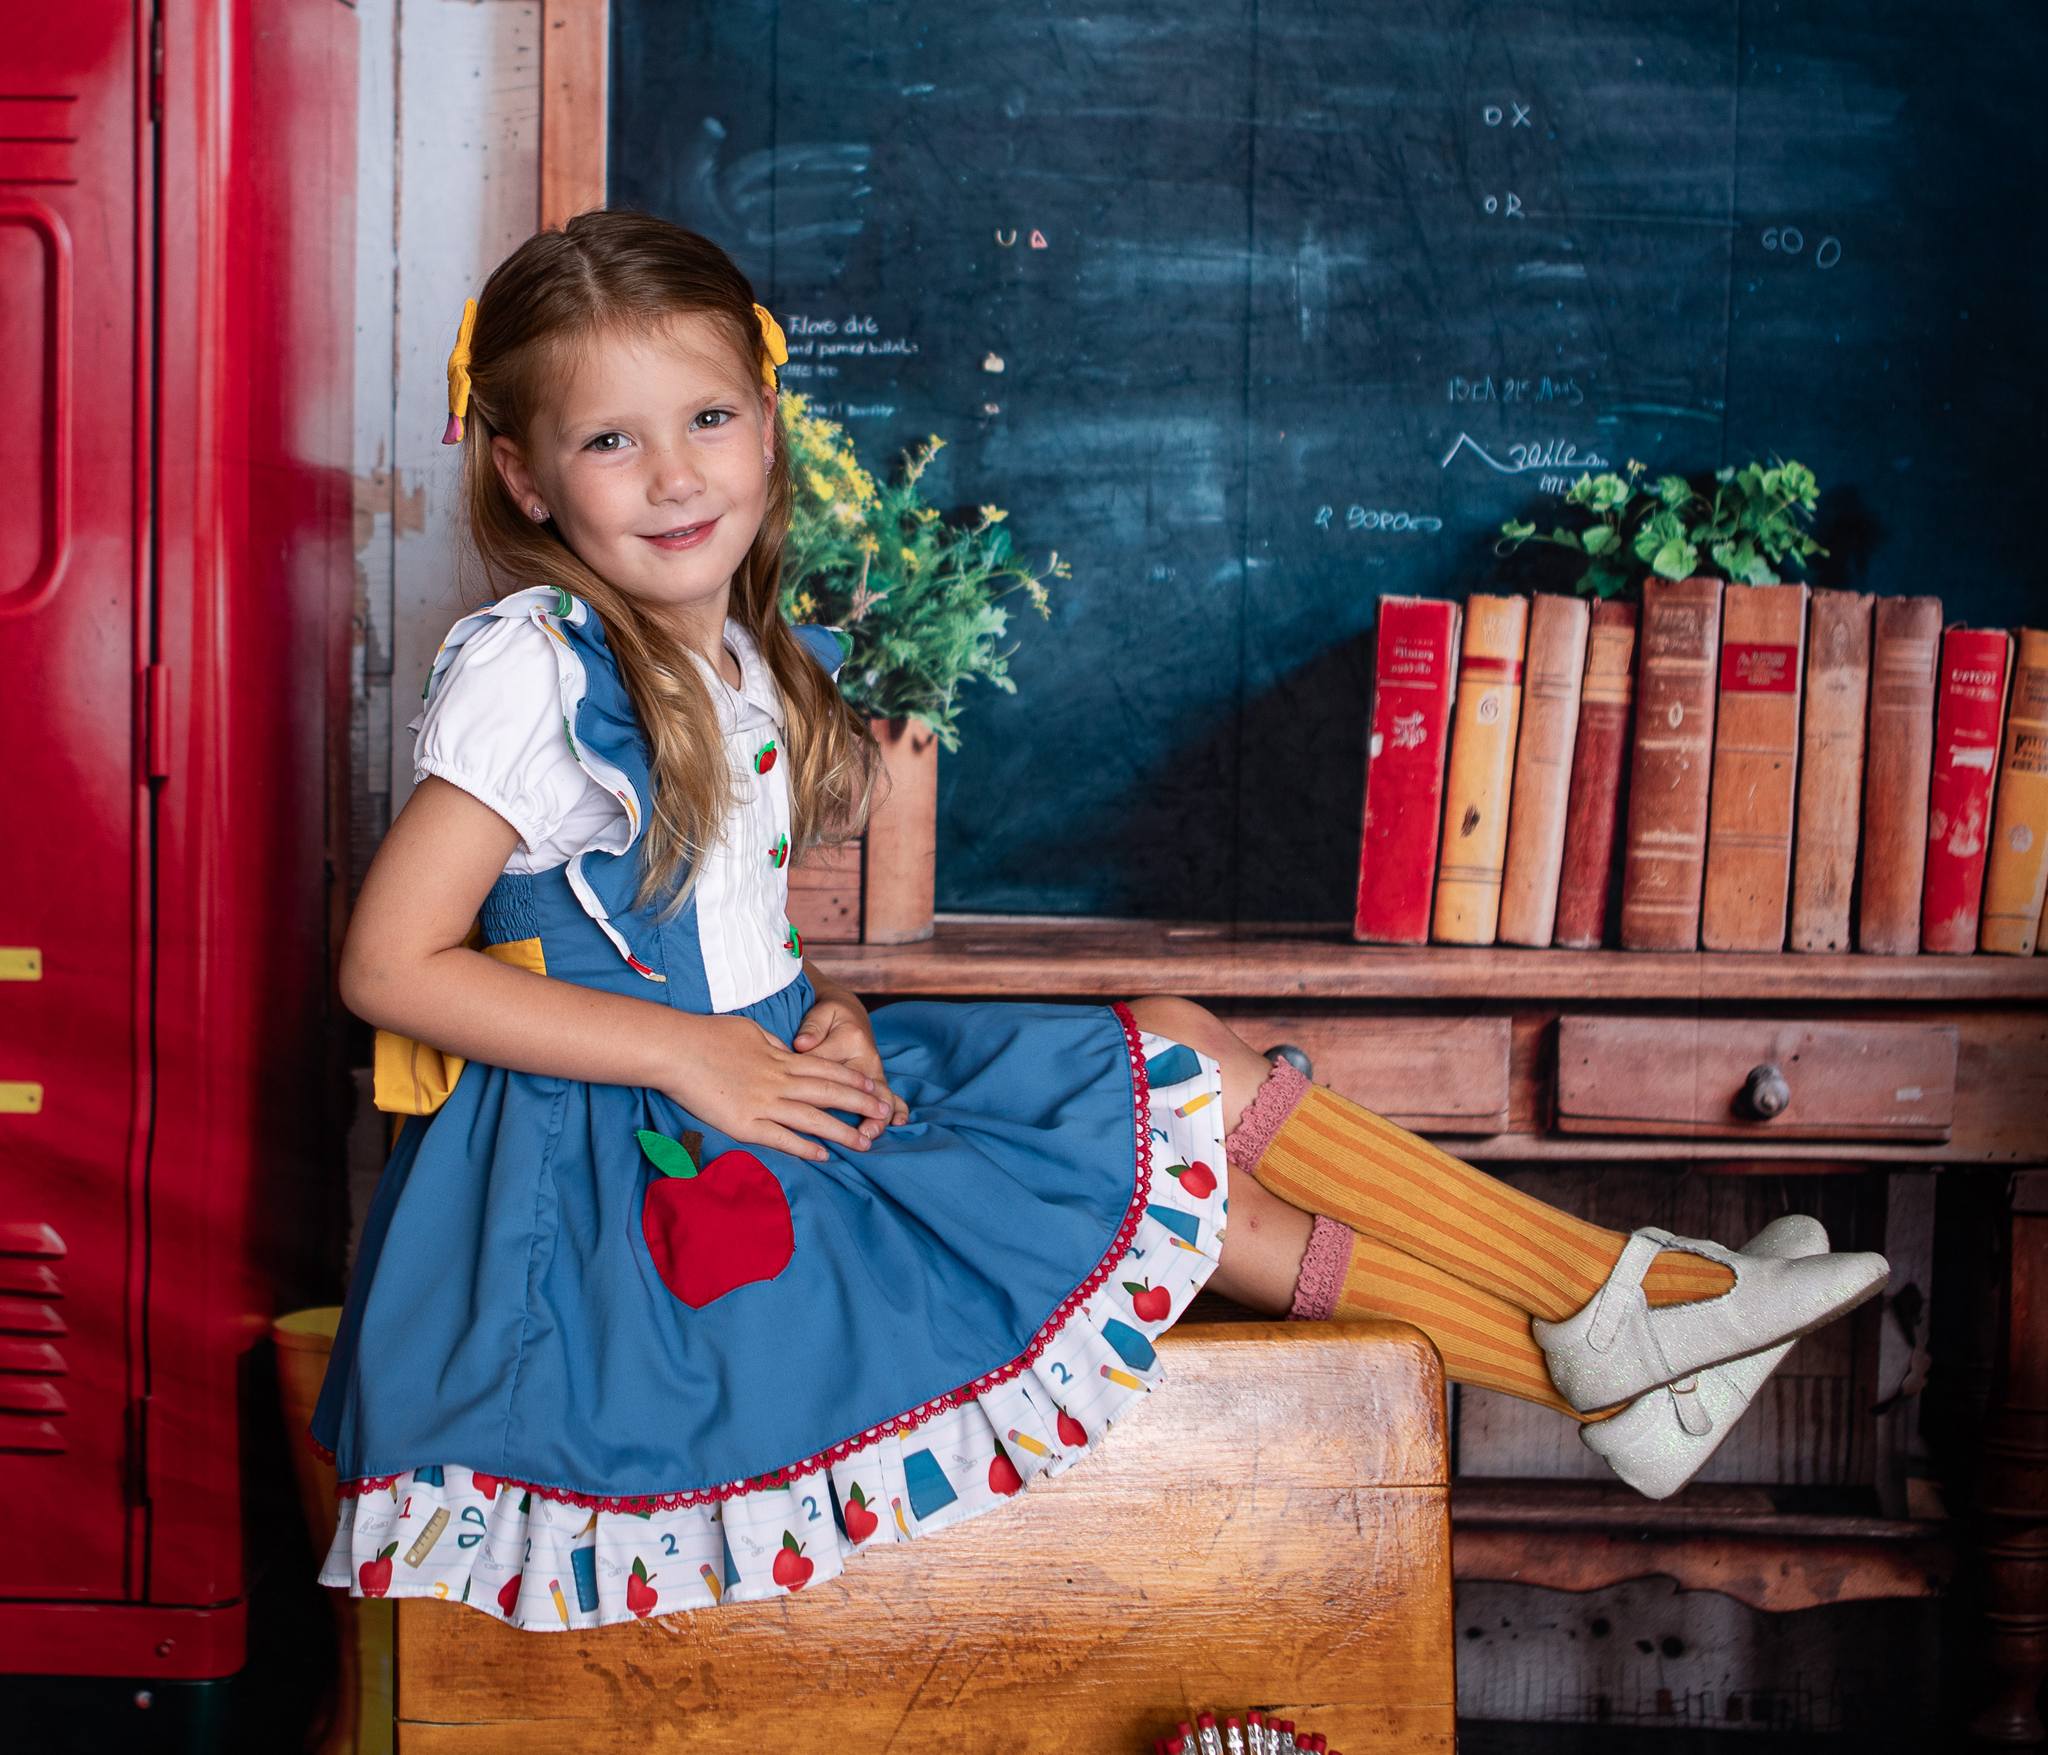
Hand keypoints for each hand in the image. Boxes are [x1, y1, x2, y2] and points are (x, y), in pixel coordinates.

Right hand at [656, 1012, 893, 1163]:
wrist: (676, 1049)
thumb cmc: (708, 1035)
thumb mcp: (750, 1031)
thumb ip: (773, 1045)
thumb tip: (788, 1050)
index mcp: (780, 1058)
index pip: (827, 1069)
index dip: (853, 1079)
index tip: (875, 1086)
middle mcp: (778, 1081)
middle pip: (829, 1093)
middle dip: (860, 1104)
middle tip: (885, 1113)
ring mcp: (763, 1103)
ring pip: (813, 1118)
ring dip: (842, 1131)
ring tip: (865, 1142)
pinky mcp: (744, 1124)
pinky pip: (781, 1138)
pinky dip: (805, 1147)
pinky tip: (824, 1156)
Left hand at [792, 989, 908, 1145]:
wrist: (849, 1012)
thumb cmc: (830, 1015)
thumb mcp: (820, 1013)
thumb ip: (812, 1028)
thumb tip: (801, 1044)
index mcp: (850, 1039)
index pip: (830, 1068)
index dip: (818, 1087)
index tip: (808, 1105)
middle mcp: (867, 1057)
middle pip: (865, 1088)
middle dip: (863, 1111)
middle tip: (858, 1133)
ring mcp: (875, 1070)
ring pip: (881, 1096)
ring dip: (877, 1117)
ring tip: (868, 1136)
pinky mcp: (878, 1079)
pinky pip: (892, 1095)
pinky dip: (897, 1110)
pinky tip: (897, 1125)